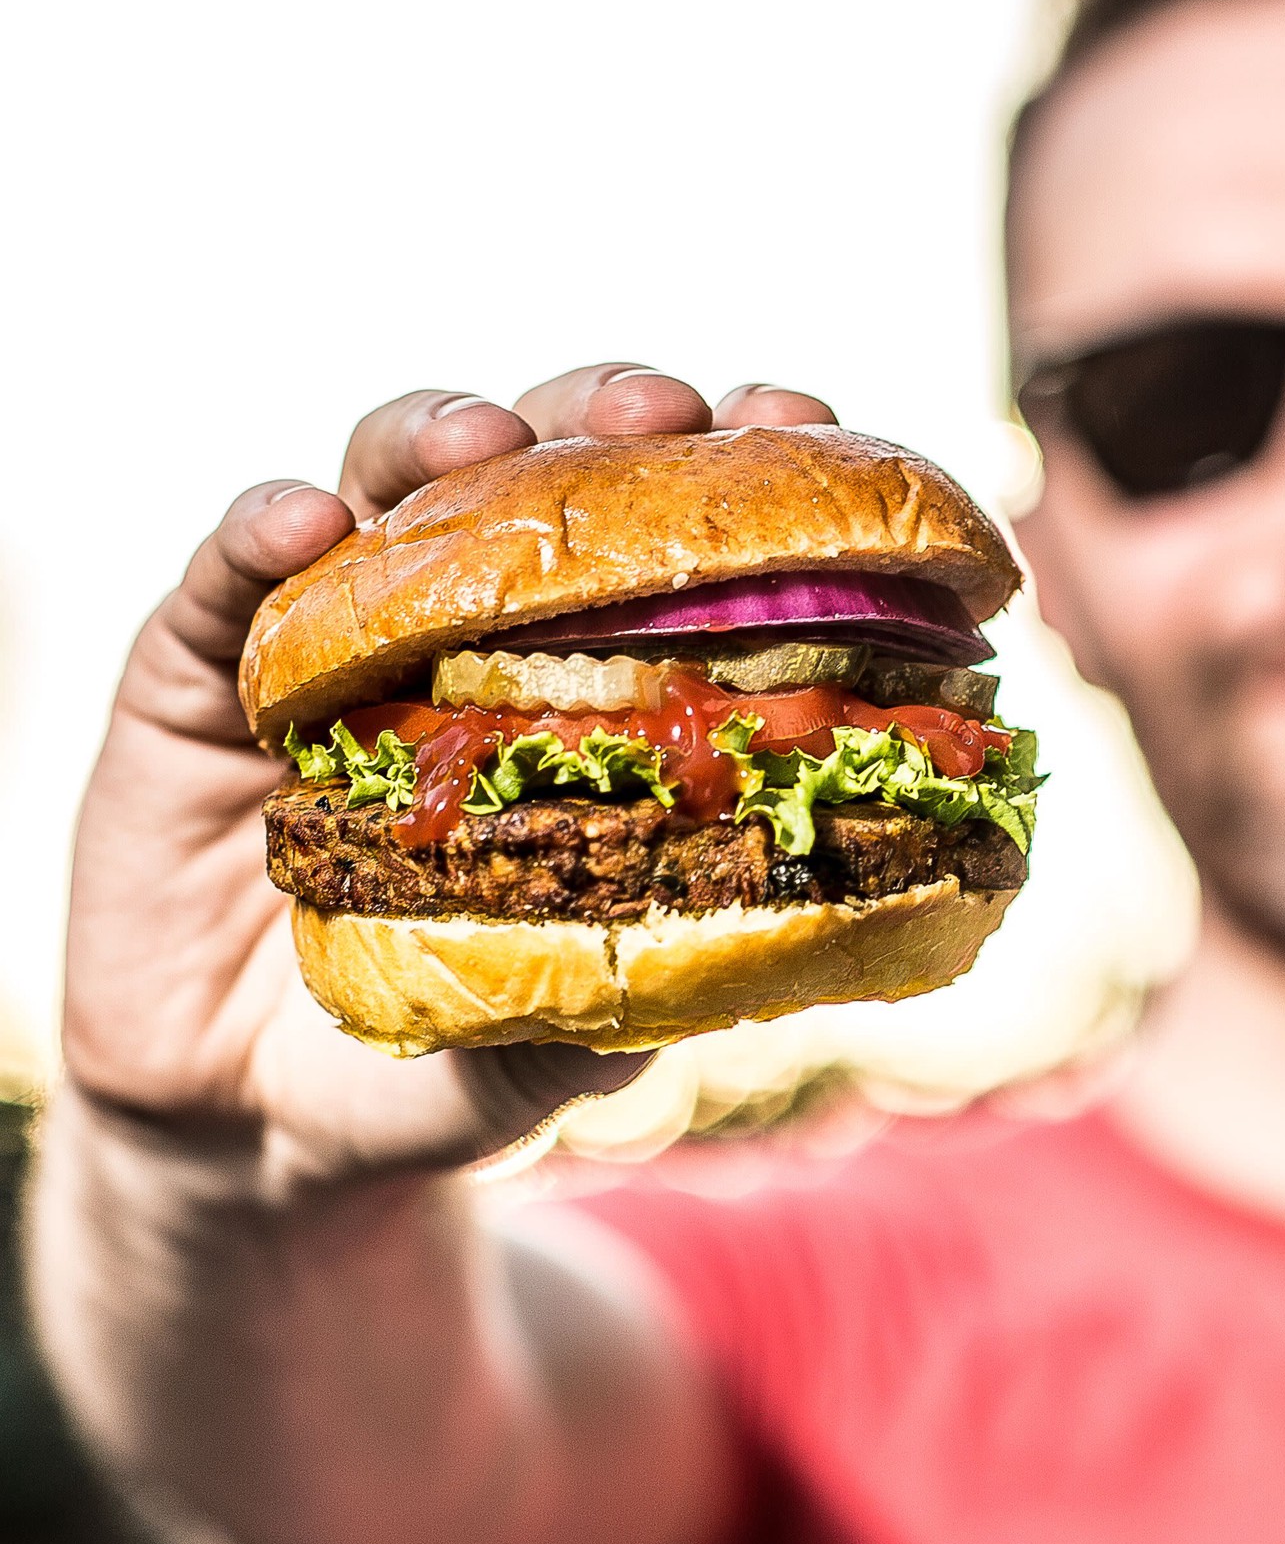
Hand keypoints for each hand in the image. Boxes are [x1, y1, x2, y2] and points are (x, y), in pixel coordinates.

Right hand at [63, 366, 838, 1188]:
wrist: (269, 1129)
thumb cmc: (466, 1047)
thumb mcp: (595, 1005)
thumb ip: (682, 934)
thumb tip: (829, 878)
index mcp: (586, 673)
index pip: (671, 533)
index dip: (740, 465)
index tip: (806, 425)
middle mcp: (470, 623)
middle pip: (539, 466)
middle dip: (605, 415)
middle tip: (663, 414)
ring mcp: (335, 634)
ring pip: (385, 478)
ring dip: (438, 434)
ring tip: (480, 441)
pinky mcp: (197, 673)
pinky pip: (221, 577)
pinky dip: (259, 533)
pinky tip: (301, 523)